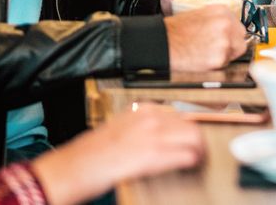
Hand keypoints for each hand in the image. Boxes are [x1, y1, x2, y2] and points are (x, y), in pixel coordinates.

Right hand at [32, 104, 204, 204]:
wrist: (75, 166)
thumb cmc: (92, 151)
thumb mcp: (120, 126)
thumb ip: (142, 125)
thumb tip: (163, 131)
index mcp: (142, 110)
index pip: (179, 114)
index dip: (189, 128)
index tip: (193, 136)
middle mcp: (149, 118)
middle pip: (190, 124)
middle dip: (198, 139)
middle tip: (200, 150)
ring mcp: (152, 135)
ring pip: (193, 137)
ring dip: (198, 150)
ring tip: (198, 159)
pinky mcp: (152, 155)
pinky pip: (185, 155)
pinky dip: (191, 161)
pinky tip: (191, 165)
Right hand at [164, 5, 248, 70]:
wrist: (164, 42)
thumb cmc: (175, 30)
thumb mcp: (199, 13)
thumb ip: (217, 19)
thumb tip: (229, 28)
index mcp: (221, 11)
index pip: (238, 23)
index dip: (232, 32)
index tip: (228, 37)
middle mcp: (226, 24)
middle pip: (241, 37)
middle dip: (233, 43)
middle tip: (219, 47)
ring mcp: (224, 42)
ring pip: (235, 51)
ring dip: (226, 54)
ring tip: (209, 53)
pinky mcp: (219, 58)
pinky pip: (226, 63)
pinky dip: (218, 64)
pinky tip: (205, 59)